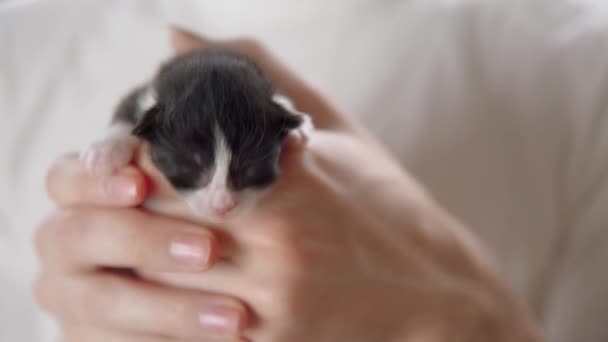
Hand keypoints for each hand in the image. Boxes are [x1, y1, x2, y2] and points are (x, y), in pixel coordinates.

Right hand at [35, 155, 249, 340]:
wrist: (200, 275)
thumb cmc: (202, 212)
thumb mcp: (204, 185)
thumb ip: (212, 165)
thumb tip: (282, 145)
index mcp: (80, 193)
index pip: (68, 177)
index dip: (98, 179)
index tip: (138, 184)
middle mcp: (67, 243)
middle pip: (82, 236)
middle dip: (144, 240)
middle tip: (208, 251)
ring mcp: (73, 296)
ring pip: (105, 303)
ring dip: (171, 309)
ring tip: (236, 318)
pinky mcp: (90, 338)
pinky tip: (229, 341)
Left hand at [134, 29, 544, 341]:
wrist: (439, 295)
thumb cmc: (388, 205)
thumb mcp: (338, 131)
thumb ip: (258, 75)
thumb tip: (176, 39)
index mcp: (290, 180)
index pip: (171, 161)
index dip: (133, 157)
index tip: (127, 153)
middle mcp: (276, 241)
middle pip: (154, 219)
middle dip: (125, 205)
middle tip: (114, 194)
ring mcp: (271, 300)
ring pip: (159, 276)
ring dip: (134, 253)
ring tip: (131, 235)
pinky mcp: (270, 340)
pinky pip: (188, 322)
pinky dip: (163, 299)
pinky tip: (165, 279)